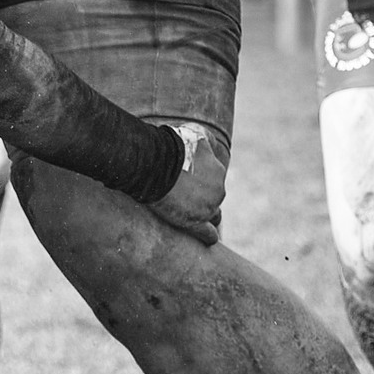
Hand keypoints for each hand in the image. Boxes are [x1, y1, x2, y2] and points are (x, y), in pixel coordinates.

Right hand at [148, 124, 222, 245]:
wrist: (155, 163)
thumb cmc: (171, 146)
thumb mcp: (195, 134)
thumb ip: (207, 140)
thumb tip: (212, 144)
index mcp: (217, 171)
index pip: (215, 180)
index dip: (203, 182)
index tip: (191, 183)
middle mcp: (218, 190)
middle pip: (214, 199)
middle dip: (205, 199)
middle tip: (187, 200)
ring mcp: (207, 208)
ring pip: (213, 216)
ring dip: (207, 217)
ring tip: (196, 219)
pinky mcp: (195, 223)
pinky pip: (208, 234)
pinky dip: (209, 237)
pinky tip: (208, 239)